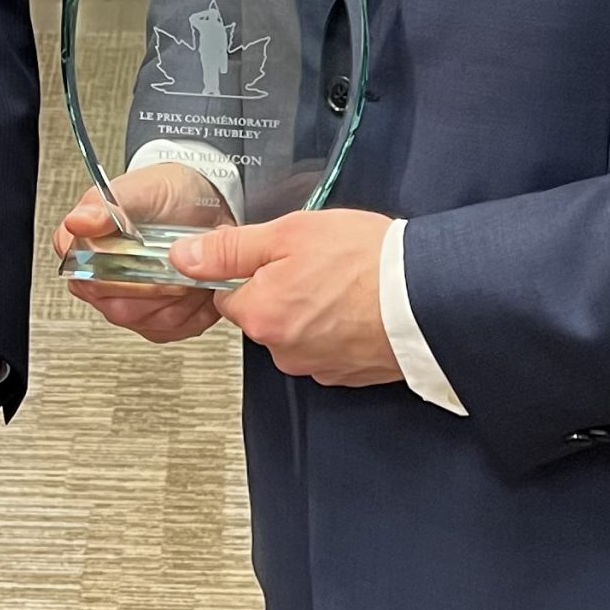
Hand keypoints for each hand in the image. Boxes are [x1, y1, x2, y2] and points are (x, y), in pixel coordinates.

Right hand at [53, 163, 230, 344]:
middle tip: (178, 256)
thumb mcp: (139, 190)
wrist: (206, 204)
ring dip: (177, 294)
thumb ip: (106, 207)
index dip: (117, 267)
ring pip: (146, 319)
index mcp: (84, 249)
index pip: (84, 275)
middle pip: (118, 305)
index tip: (142, 248)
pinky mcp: (153, 322)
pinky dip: (193, 308)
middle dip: (155, 282)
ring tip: (192, 265)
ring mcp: (126, 305)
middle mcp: (99, 282)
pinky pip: (170, 329)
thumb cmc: (168, 194)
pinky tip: (199, 282)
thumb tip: (77, 223)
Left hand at [169, 209, 402, 386]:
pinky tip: (359, 302)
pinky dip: (338, 327)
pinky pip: (328, 346)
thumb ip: (230, 248)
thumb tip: (182, 257)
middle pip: (263, 314)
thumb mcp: (288, 234)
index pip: (229, 294)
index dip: (250, 268)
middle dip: (282, 288)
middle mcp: (282, 350)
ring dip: (312, 308)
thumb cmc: (363, 259)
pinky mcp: (348, 375)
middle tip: (317, 260)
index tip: (276, 254)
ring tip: (345, 279)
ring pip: (296, 330)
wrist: (427, 295)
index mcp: (261, 315)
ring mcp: (317, 367)